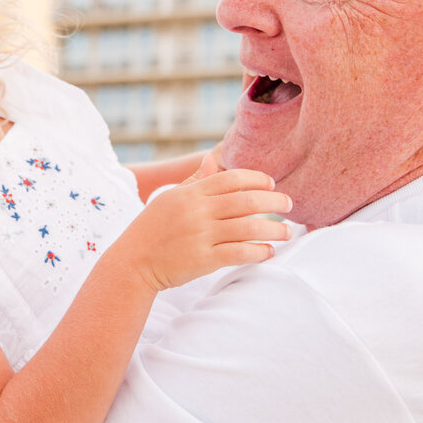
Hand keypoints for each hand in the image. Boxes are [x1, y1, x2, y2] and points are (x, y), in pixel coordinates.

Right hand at [112, 154, 291, 291]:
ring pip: (248, 227)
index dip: (257, 179)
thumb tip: (212, 159)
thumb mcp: (170, 198)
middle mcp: (198, 211)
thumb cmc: (152, 229)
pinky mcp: (203, 259)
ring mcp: (201, 235)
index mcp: (191, 193)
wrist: (132, 262)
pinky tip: (269, 252)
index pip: (232, 178)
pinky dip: (259, 251)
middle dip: (274, 201)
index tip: (272, 184)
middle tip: (290, 204)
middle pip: (247, 201)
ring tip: (286, 232)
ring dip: (273, 229)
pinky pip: (239, 252)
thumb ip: (194, 180)